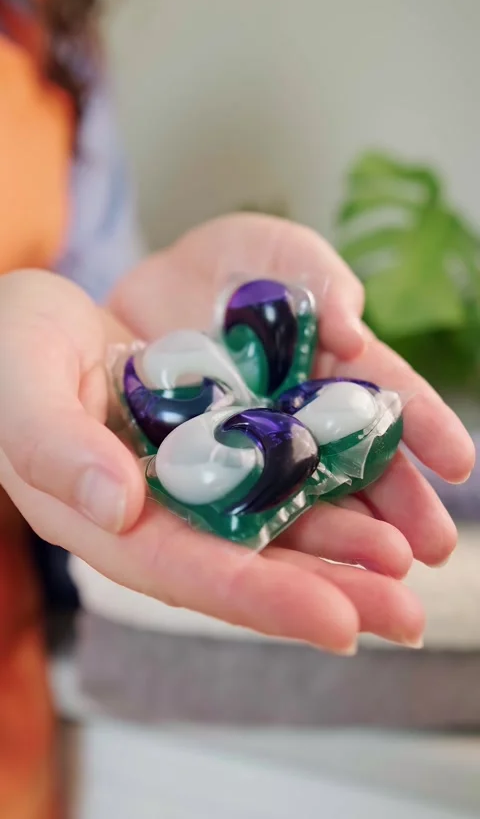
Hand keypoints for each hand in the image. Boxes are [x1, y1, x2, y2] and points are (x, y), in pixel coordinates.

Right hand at [0, 213, 469, 655]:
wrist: (27, 318)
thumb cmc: (9, 348)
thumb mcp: (20, 384)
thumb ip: (54, 447)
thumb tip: (118, 508)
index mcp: (98, 519)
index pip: (184, 573)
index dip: (260, 598)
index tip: (339, 622)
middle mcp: (150, 514)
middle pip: (243, 564)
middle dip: (324, 590)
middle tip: (407, 617)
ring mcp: (184, 479)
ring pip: (268, 524)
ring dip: (338, 545)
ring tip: (406, 564)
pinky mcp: (210, 441)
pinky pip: (272, 470)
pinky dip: (322, 485)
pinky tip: (373, 495)